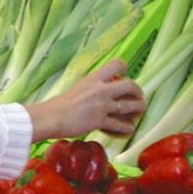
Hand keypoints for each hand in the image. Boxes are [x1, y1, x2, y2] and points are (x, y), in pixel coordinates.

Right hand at [26, 59, 144, 140]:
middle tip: (138, 96)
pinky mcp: (100, 121)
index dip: (124, 68)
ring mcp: (102, 106)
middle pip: (130, 85)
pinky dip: (127, 127)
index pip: (116, 64)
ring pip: (130, 106)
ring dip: (139, 108)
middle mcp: (101, 90)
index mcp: (94, 79)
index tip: (124, 74)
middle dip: (138, 91)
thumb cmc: (60, 104)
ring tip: (140, 111)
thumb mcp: (78, 88)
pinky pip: (120, 125)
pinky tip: (129, 128)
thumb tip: (100, 90)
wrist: (52, 117)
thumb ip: (91, 87)